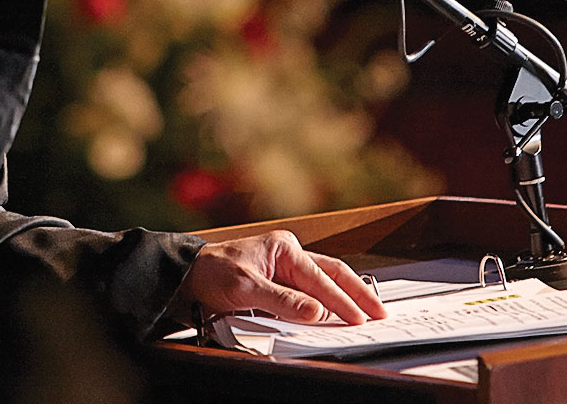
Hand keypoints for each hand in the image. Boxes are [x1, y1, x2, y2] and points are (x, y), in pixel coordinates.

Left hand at [174, 231, 387, 324]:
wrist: (187, 275)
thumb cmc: (211, 272)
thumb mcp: (245, 288)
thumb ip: (282, 300)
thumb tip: (315, 312)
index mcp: (284, 248)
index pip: (319, 278)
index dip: (340, 301)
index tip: (358, 318)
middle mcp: (288, 254)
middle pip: (331, 274)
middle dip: (356, 294)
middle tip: (378, 313)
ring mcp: (285, 267)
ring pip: (324, 281)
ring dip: (345, 297)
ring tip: (367, 311)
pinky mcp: (280, 281)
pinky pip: (310, 291)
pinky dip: (326, 302)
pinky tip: (337, 312)